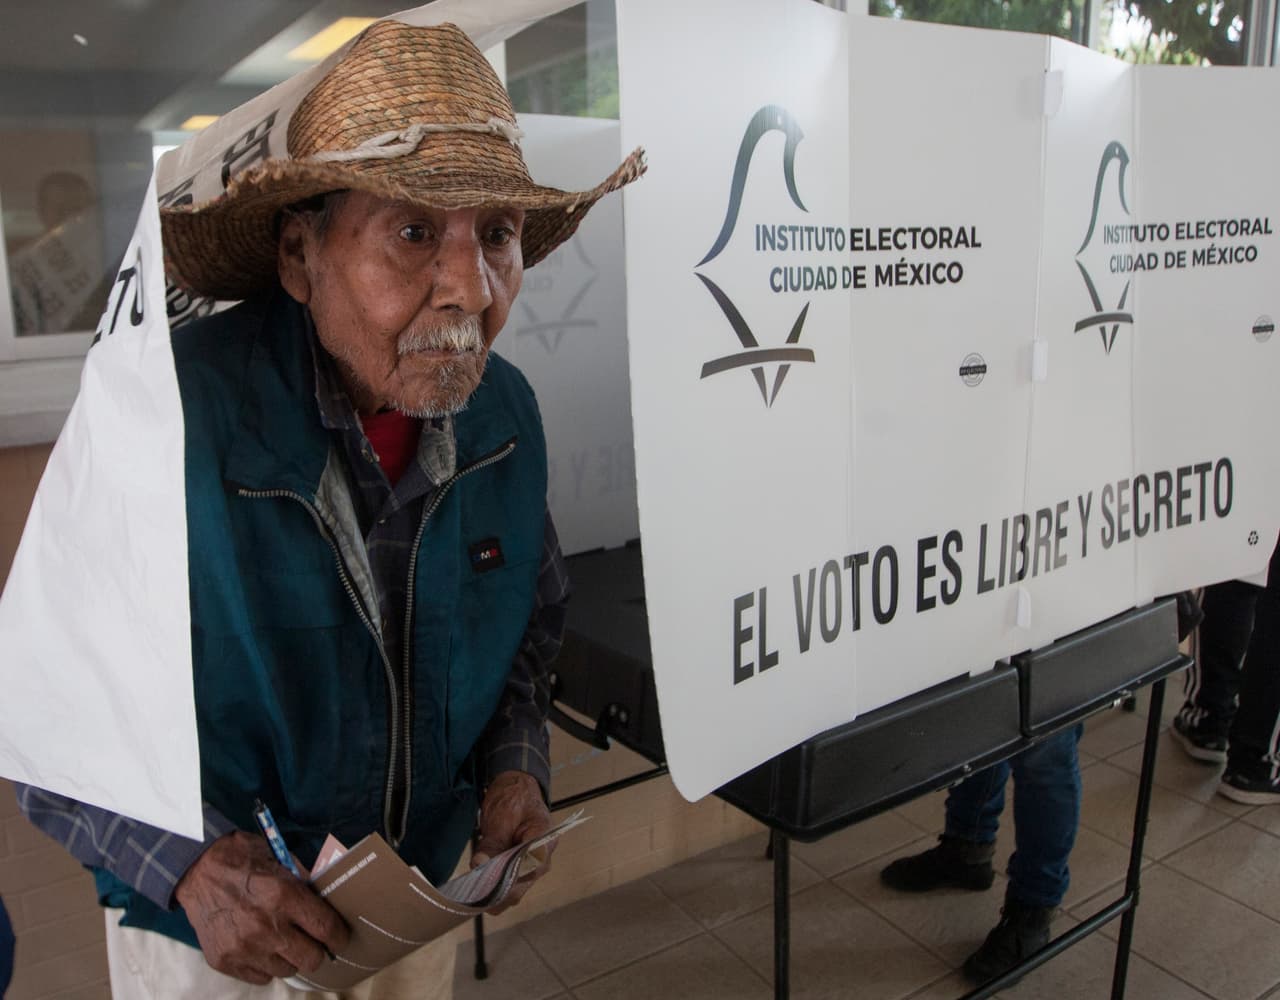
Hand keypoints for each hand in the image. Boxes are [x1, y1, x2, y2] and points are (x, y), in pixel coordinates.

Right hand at [174, 830, 348, 983]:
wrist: (197, 869)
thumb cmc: (243, 860)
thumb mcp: (281, 860)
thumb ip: (305, 884)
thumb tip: (330, 903)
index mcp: (283, 896)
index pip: (326, 929)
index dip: (339, 936)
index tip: (340, 938)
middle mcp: (265, 926)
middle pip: (311, 959)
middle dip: (317, 950)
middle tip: (313, 941)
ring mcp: (243, 947)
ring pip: (286, 970)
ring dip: (289, 957)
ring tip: (282, 940)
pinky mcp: (224, 961)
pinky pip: (260, 977)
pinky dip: (266, 965)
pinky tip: (261, 946)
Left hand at [472, 770, 553, 913]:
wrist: (517, 788)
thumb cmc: (514, 798)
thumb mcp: (501, 818)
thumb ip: (491, 843)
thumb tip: (479, 865)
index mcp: (545, 842)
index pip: (527, 871)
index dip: (505, 882)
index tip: (482, 883)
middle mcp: (542, 860)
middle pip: (520, 888)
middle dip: (495, 892)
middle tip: (470, 889)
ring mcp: (532, 867)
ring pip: (513, 891)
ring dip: (493, 891)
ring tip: (471, 885)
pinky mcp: (521, 869)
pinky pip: (508, 885)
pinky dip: (492, 886)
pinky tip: (478, 881)